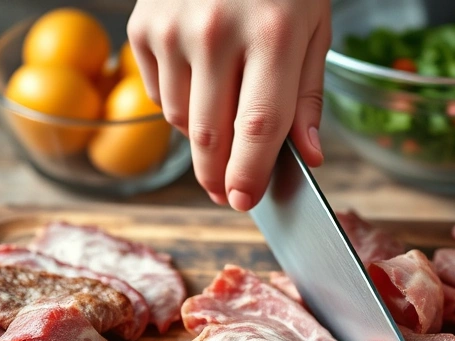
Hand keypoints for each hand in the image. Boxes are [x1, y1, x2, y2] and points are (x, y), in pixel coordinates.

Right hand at [127, 0, 330, 210]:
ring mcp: (171, 27)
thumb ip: (307, 97)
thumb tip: (309, 156)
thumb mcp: (313, 31)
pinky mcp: (141, 25)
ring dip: (203, 136)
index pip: (258, 126)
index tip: (245, 202)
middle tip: (229, 193)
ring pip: (180, 120)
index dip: (251, 174)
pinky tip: (201, 81)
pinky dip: (179, 102)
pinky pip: (156, 93)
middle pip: (211, 134)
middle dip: (220, 176)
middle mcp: (215, 31)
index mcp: (272, 34)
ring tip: (225, 116)